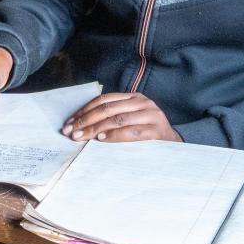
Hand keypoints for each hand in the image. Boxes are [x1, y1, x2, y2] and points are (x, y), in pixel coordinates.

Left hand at [63, 92, 180, 142]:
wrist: (175, 146)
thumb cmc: (147, 134)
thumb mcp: (132, 119)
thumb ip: (113, 117)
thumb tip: (80, 124)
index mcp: (134, 98)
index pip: (103, 100)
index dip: (84, 111)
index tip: (69, 122)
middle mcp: (143, 103)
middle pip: (107, 109)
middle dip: (85, 121)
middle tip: (70, 132)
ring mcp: (151, 116)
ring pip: (117, 119)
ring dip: (95, 129)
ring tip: (81, 137)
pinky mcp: (157, 131)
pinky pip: (131, 132)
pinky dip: (114, 136)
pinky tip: (101, 140)